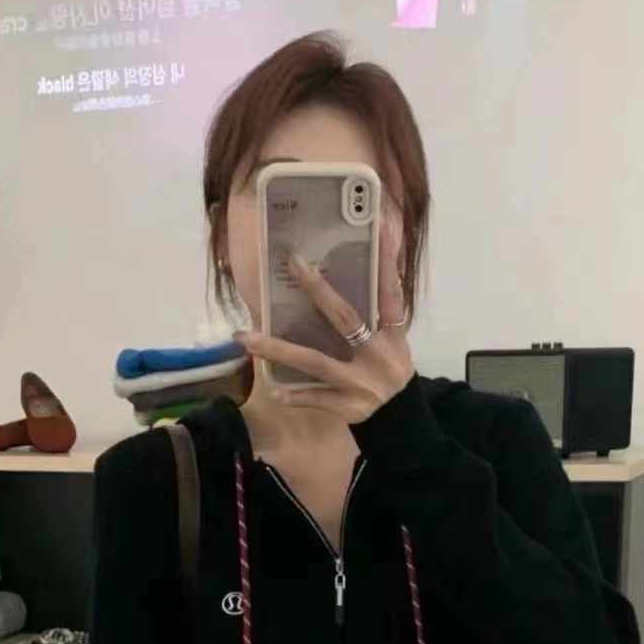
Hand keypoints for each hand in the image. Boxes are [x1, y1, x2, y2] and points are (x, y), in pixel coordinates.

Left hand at [233, 212, 414, 424]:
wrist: (399, 418)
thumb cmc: (389, 368)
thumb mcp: (395, 340)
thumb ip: (381, 309)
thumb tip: (372, 261)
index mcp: (393, 335)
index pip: (390, 293)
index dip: (385, 261)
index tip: (378, 226)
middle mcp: (379, 356)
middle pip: (346, 318)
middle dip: (319, 290)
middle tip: (293, 263)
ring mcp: (361, 383)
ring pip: (315, 361)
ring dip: (278, 349)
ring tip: (244, 337)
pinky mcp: (348, 407)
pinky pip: (314, 397)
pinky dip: (294, 394)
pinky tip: (272, 388)